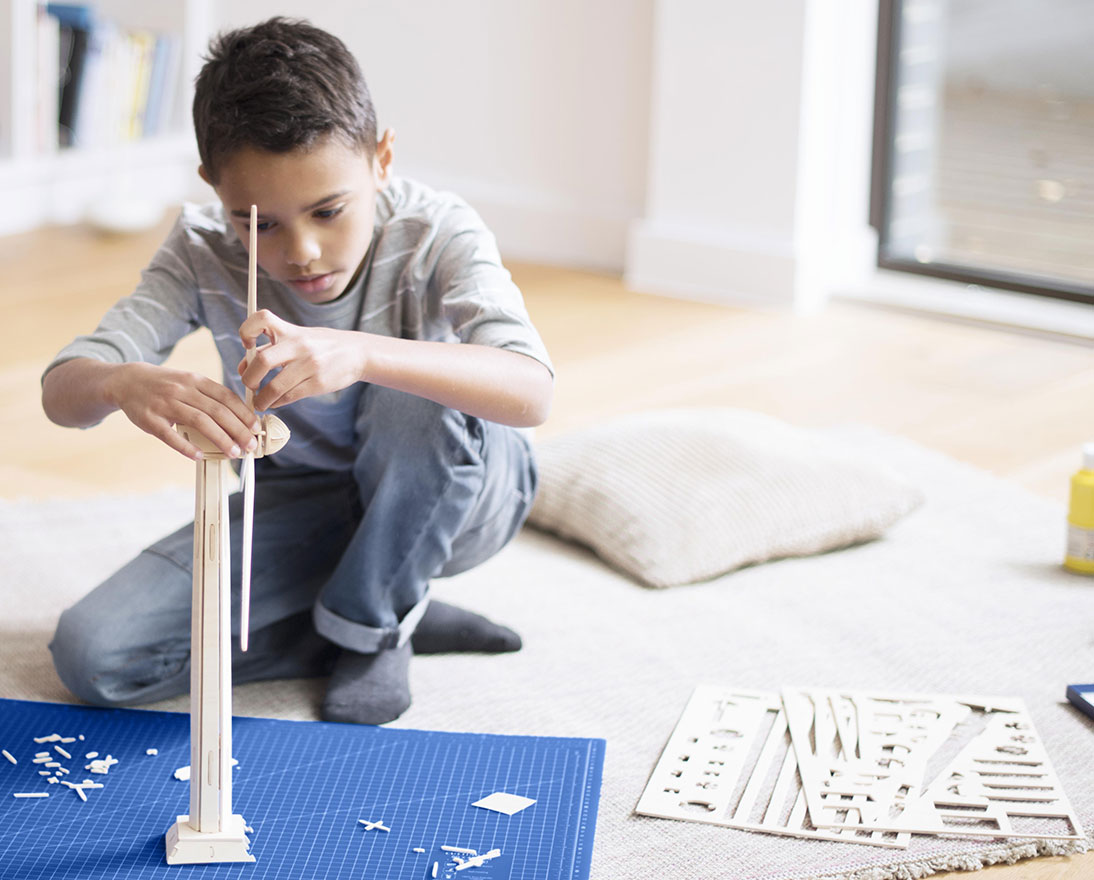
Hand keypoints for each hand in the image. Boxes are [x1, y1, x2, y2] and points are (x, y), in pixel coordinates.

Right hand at [107, 362, 259, 459]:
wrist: (126, 381)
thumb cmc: (165, 385)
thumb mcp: (189, 382)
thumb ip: (211, 396)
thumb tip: (240, 416)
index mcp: (195, 381)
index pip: (226, 397)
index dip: (243, 413)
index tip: (256, 428)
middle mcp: (182, 391)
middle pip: (217, 411)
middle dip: (238, 430)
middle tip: (250, 445)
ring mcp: (165, 405)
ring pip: (199, 422)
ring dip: (220, 439)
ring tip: (233, 452)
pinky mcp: (150, 420)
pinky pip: (170, 436)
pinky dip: (186, 447)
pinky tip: (200, 456)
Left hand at [239, 310, 366, 409]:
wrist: (357, 352)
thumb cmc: (321, 345)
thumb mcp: (299, 338)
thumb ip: (271, 348)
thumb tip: (243, 367)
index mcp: (291, 330)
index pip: (262, 319)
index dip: (247, 331)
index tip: (247, 346)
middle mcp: (299, 345)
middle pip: (262, 360)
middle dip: (249, 378)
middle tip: (249, 385)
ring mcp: (309, 365)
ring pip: (275, 386)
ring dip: (261, 399)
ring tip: (260, 402)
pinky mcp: (318, 383)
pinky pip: (289, 396)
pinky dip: (277, 402)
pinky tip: (276, 402)